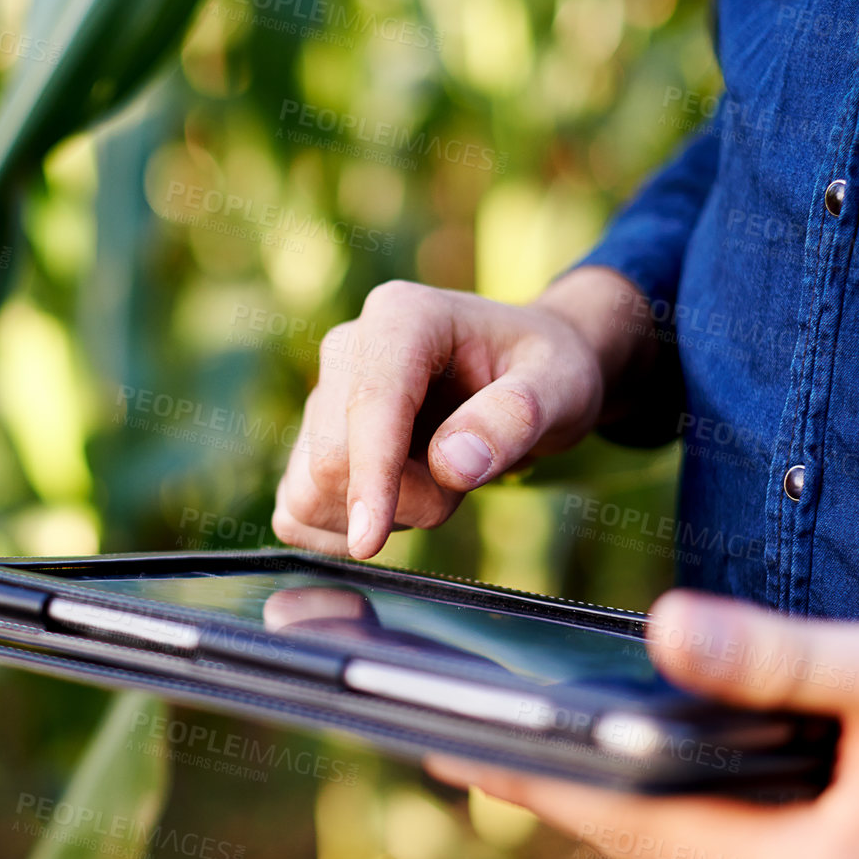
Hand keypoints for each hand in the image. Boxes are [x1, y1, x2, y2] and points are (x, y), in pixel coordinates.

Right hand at [272, 268, 656, 558]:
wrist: (526, 373)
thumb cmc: (545, 372)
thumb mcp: (560, 385)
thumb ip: (514, 418)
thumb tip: (451, 464)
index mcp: (402, 317)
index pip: (369, 405)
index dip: (370, 476)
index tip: (371, 541)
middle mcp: (347, 349)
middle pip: (333, 459)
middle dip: (403, 500)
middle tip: (464, 480)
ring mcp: (323, 396)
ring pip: (310, 491)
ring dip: (380, 514)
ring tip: (436, 482)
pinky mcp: (311, 441)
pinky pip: (299, 512)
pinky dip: (344, 531)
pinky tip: (396, 505)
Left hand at [427, 591, 858, 858]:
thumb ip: (778, 655)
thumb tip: (661, 628)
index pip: (637, 822)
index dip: (539, 779)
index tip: (452, 747)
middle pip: (639, 852)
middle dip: (549, 794)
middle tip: (450, 743)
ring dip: (599, 810)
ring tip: (507, 755)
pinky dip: (655, 824)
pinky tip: (616, 782)